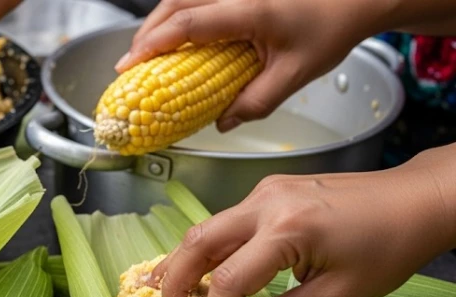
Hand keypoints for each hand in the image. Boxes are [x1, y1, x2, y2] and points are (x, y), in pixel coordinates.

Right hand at [114, 0, 379, 131]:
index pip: (188, 24)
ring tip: (145, 53)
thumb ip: (256, 102)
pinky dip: (176, 16)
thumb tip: (222, 122)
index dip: (154, 44)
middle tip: (129, 65)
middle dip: (146, 35)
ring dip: (158, 24)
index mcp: (249, 10)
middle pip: (174, 5)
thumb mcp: (295, 75)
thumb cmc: (329, 30)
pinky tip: (172, 37)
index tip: (130, 66)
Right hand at [147, 144, 455, 296]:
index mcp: (288, 230)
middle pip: (198, 243)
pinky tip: (199, 269)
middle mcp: (267, 203)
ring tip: (164, 292)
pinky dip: (207, 249)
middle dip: (175, 284)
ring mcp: (265, 192)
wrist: (417, 199)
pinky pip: (226, 222)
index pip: (230, 281)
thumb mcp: (340, 295)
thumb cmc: (389, 246)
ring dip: (183, 263)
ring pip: (206, 228)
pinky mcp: (270, 191)